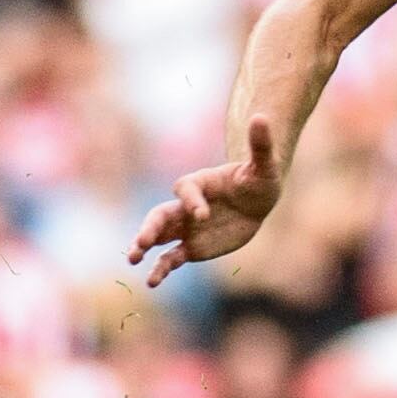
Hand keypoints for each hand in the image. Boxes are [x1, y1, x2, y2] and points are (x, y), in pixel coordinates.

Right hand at [128, 115, 285, 286]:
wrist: (255, 201)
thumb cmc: (258, 179)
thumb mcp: (263, 164)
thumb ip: (260, 144)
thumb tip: (261, 116)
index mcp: (198, 183)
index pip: (185, 190)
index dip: (191, 201)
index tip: (202, 214)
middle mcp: (186, 206)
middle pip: (159, 214)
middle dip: (150, 227)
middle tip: (142, 241)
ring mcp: (186, 227)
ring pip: (158, 236)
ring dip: (144, 245)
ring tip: (133, 257)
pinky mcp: (191, 247)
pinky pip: (171, 258)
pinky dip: (161, 269)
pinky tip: (151, 281)